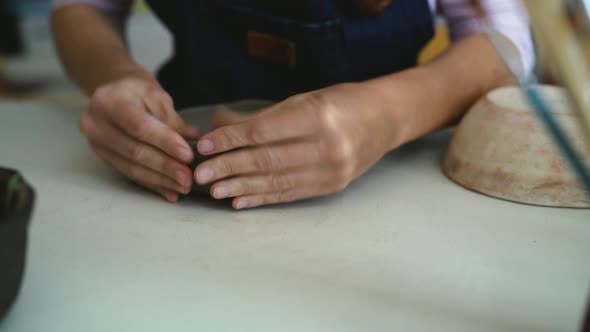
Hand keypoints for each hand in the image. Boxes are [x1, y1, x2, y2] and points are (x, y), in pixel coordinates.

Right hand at [79, 77, 198, 201]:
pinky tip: (169, 191)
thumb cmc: (138, 92)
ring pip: (131, 167)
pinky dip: (151, 184)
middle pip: (134, 151)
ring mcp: (95, 142)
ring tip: (183, 187)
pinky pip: (129, 174)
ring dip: (160, 180)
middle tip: (188, 178)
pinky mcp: (103, 157)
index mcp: (109, 101)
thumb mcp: (157, 96)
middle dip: (165, 167)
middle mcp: (95, 123)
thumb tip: (192, 139)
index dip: (165, 143)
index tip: (188, 156)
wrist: (115, 93)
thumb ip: (173, 120)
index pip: (140, 127)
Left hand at [194, 83, 400, 208]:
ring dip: (241, 187)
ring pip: (276, 181)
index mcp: (318, 117)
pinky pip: (290, 194)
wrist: (384, 120)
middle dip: (229, 168)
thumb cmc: (342, 103)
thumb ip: (263, 116)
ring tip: (215, 191)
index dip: (231, 140)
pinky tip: (240, 200)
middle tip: (201, 174)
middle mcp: (326, 147)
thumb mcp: (304, 99)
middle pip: (266, 160)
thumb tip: (221, 124)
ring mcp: (331, 171)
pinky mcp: (331, 187)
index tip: (207, 145)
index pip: (263, 132)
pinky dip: (262, 197)